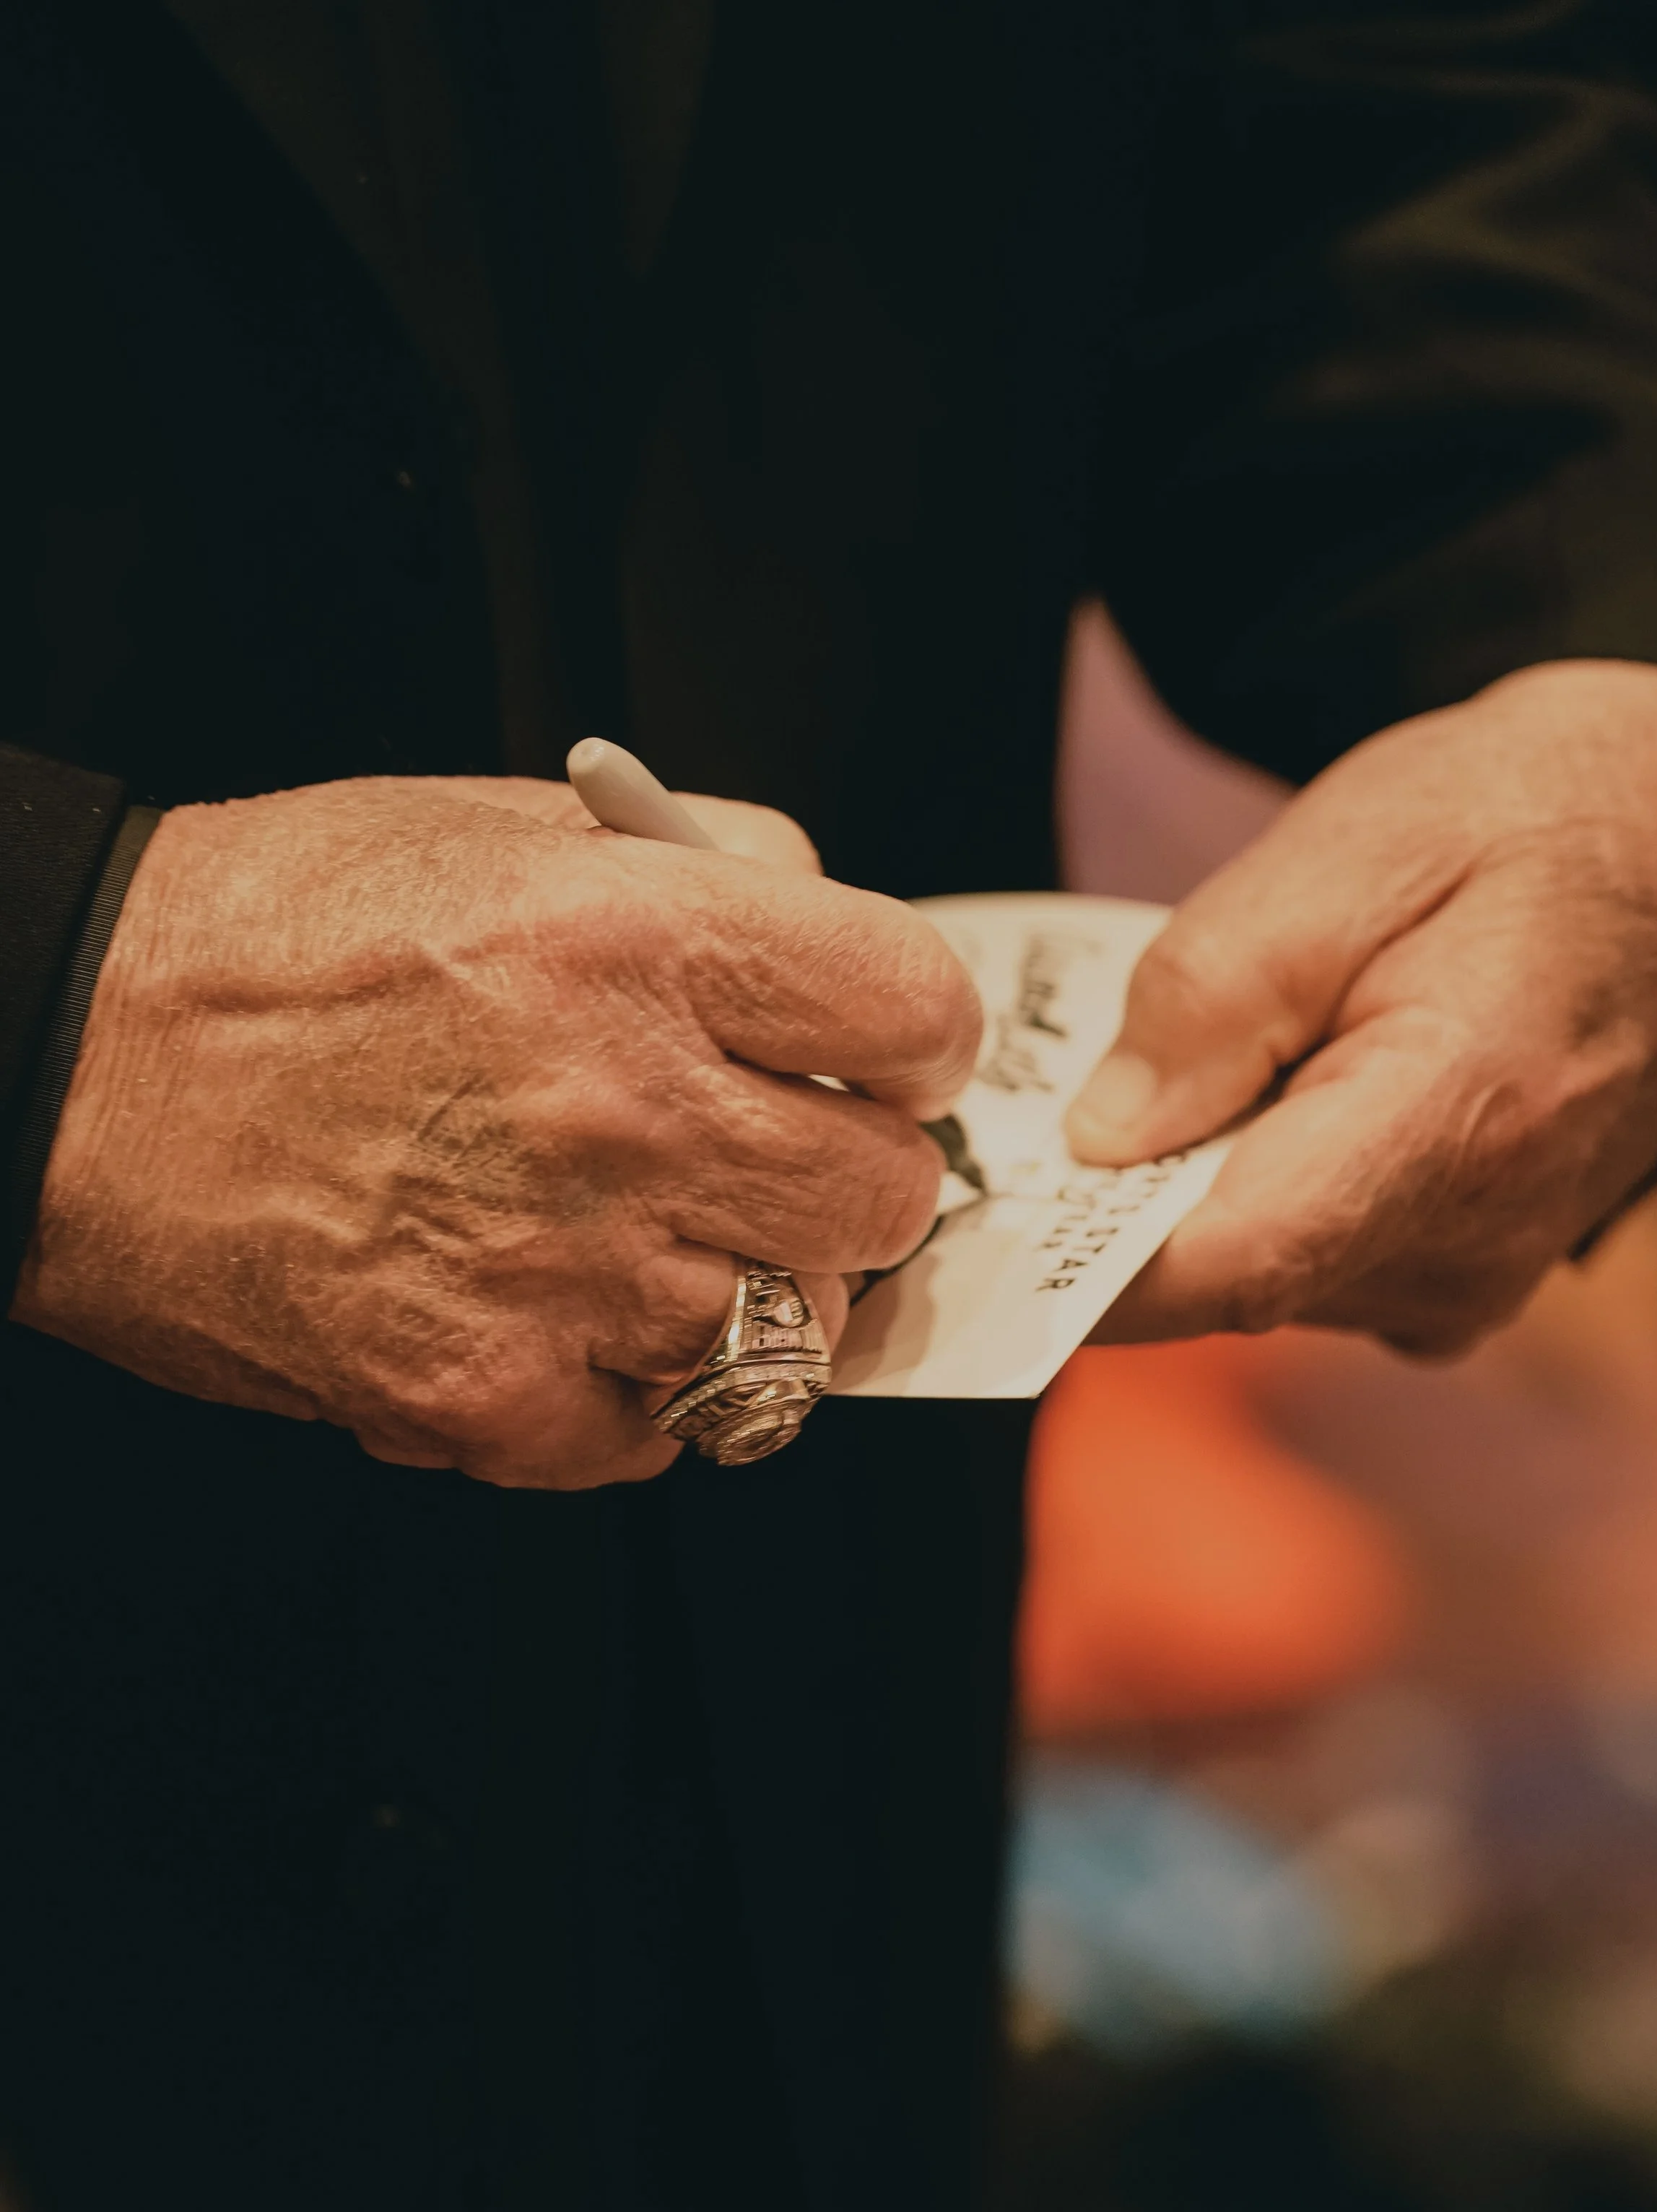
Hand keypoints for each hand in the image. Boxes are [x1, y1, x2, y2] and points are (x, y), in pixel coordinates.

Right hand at [12, 777, 978, 1485]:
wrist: (73, 1061)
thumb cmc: (283, 933)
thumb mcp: (510, 827)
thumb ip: (712, 873)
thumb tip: (843, 952)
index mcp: (635, 940)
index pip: (913, 1012)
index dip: (913, 1039)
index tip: (882, 1057)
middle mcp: (615, 1108)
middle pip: (882, 1197)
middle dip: (850, 1177)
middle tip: (779, 1156)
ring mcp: (555, 1270)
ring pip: (793, 1333)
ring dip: (748, 1288)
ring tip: (653, 1234)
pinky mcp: (481, 1396)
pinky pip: (668, 1436)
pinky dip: (642, 1387)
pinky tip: (572, 1308)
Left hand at [1069, 661, 1656, 1354]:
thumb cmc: (1518, 823)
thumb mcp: (1349, 848)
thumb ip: (1213, 997)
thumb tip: (1099, 1144)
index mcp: (1455, 1123)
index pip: (1227, 1265)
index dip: (1075, 1267)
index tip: (966, 1232)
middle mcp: (1471, 1242)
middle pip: (1225, 1282)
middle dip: (1112, 1215)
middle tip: (1032, 1114)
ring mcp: (1472, 1275)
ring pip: (1258, 1279)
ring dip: (1185, 1199)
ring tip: (1177, 1071)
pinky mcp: (1459, 1273)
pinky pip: (1310, 1265)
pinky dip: (1250, 1200)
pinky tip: (1254, 1106)